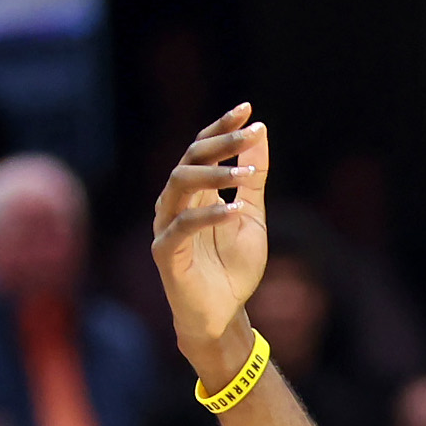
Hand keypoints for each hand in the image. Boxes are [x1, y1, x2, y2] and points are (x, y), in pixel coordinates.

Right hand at [150, 106, 269, 373]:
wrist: (224, 315)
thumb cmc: (233, 267)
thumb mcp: (252, 216)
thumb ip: (253, 178)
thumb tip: (259, 133)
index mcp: (194, 192)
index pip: (201, 149)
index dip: (221, 127)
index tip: (246, 109)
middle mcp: (175, 203)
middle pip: (190, 159)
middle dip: (220, 144)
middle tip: (249, 134)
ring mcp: (167, 226)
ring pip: (180, 185)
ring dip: (214, 175)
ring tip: (245, 174)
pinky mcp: (166, 253)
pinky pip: (182, 227)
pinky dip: (209, 216)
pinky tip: (234, 209)